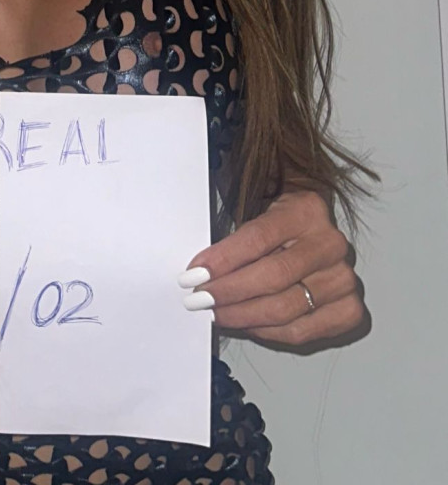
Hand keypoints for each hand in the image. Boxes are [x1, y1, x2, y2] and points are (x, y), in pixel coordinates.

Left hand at [178, 189, 366, 345]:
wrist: (313, 230)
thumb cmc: (279, 224)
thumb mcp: (257, 213)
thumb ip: (234, 242)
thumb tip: (200, 275)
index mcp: (307, 211)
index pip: (258, 238)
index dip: (223, 260)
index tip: (194, 274)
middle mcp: (331, 244)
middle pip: (273, 277)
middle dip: (229, 292)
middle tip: (199, 299)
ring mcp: (343, 278)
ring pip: (284, 309)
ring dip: (242, 316)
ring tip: (217, 314)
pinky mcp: (348, 309)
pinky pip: (300, 331)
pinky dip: (266, 332)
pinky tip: (246, 324)